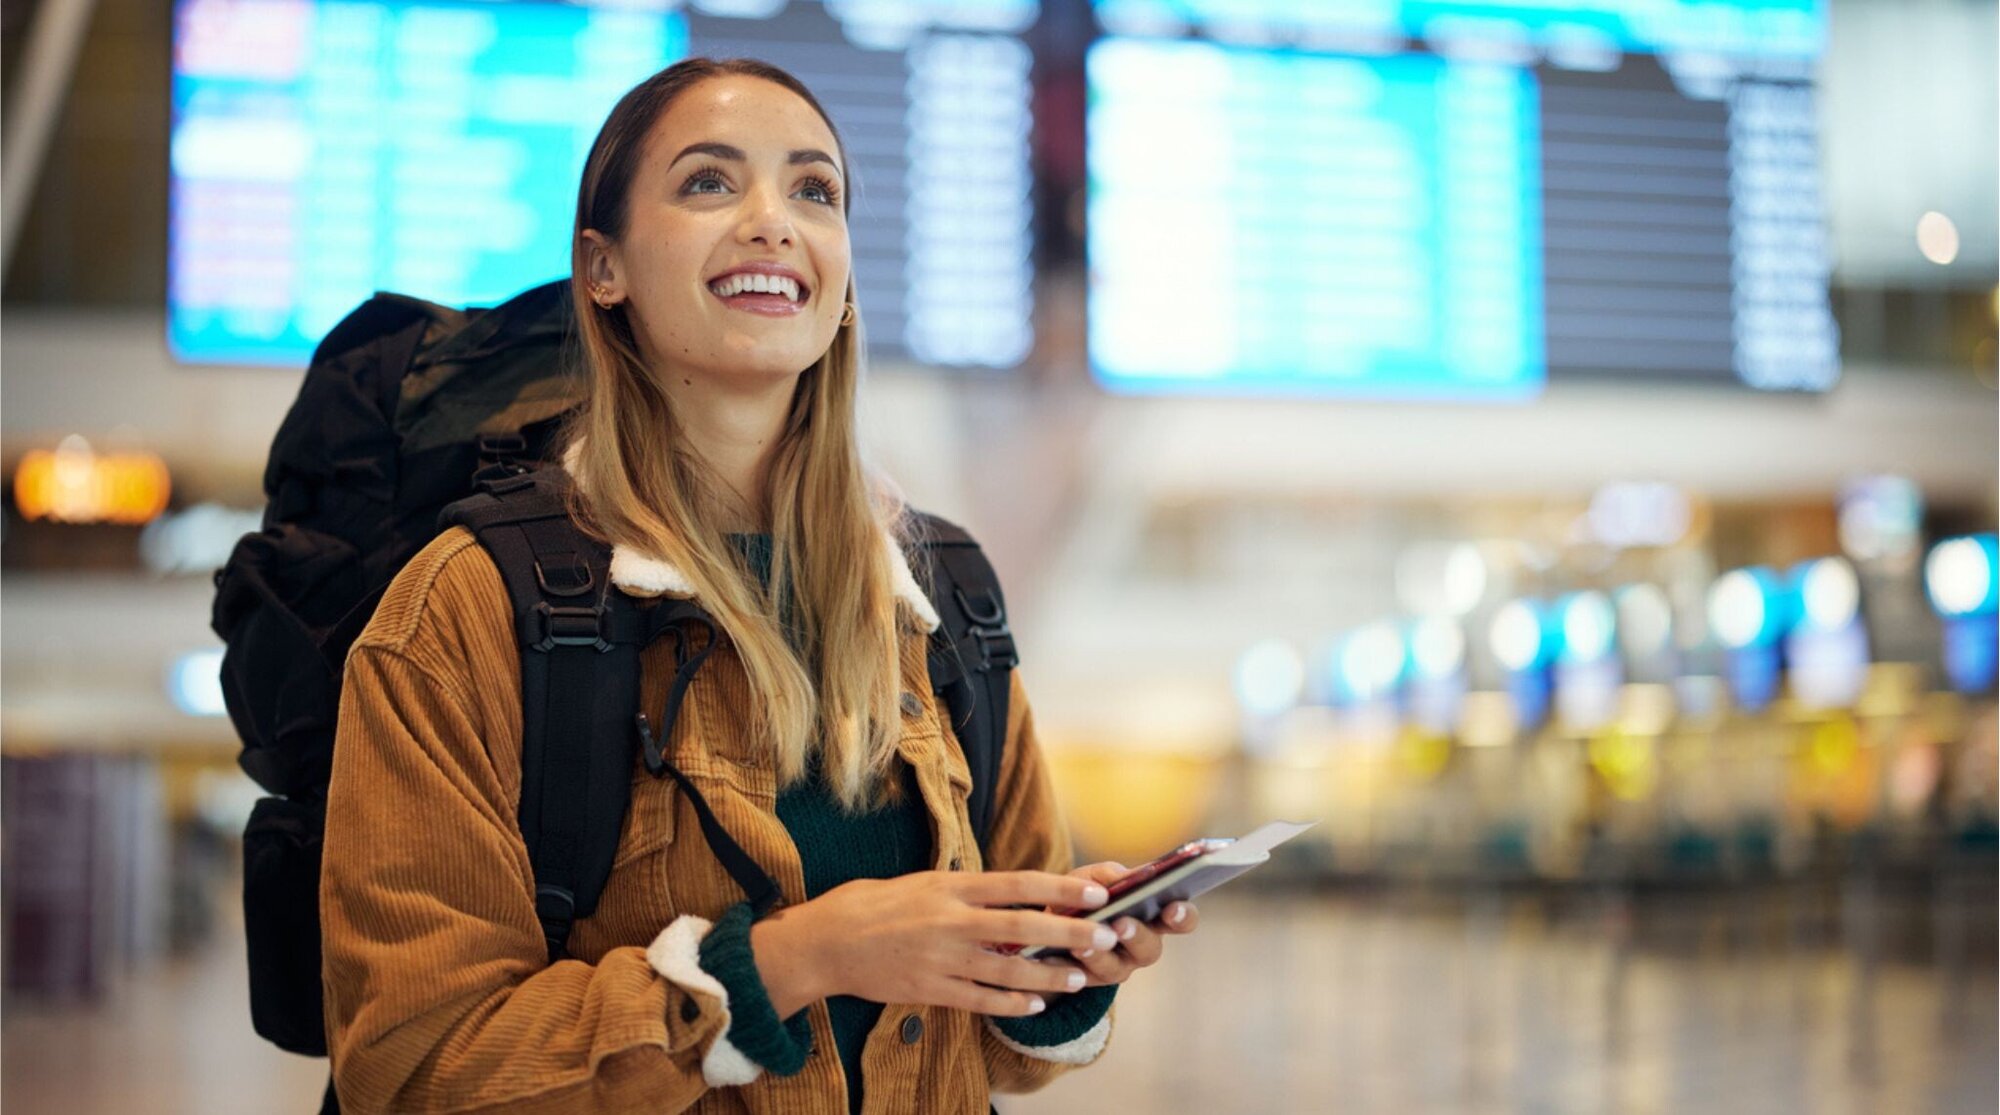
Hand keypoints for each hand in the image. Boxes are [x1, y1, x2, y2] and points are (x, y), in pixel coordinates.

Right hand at [750, 870, 1119, 1019]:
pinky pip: (979, 1000)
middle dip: (1069, 933)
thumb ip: (966, 890)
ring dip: (1049, 975)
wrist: (825, 942)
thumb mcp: (923, 881)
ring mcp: (941, 958)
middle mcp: (950, 921)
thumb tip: (1012, 893)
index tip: (1096, 892)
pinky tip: (1035, 1004)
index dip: (1060, 888)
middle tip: (1106, 935)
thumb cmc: (873, 904)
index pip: (1017, 883)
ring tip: (1081, 978)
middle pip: (1023, 927)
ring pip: (1008, 970)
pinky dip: (1011, 1004)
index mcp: (950, 886)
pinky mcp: (929, 990)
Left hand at [1060, 861, 1201, 988]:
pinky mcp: (1090, 981)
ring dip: (1100, 955)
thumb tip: (1130, 877)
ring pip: (1116, 969)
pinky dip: (1070, 966)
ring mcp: (1118, 966)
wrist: (1050, 919)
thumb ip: (1114, 875)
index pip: (1182, 919)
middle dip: (1136, 936)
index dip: (1183, 916)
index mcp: (1154, 915)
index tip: (1172, 908)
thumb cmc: (1084, 894)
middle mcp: (1142, 945)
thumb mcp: (1095, 877)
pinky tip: (1058, 956)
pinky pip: (1084, 979)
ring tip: (1082, 944)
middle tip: (1121, 924)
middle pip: (1151, 949)